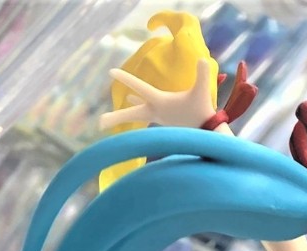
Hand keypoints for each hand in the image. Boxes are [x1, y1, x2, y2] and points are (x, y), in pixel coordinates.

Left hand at [99, 57, 215, 131]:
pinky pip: (145, 112)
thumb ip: (203, 75)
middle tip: (99, 123)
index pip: (140, 87)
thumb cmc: (203, 112)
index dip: (126, 78)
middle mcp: (156, 111)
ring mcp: (159, 117)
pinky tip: (131, 99)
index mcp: (160, 102)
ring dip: (124, 112)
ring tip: (110, 114)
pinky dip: (137, 106)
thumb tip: (202, 59)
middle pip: (132, 113)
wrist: (207, 134)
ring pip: (137, 114)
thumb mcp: (202, 91)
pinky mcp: (163, 119)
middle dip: (116, 117)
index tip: (111, 72)